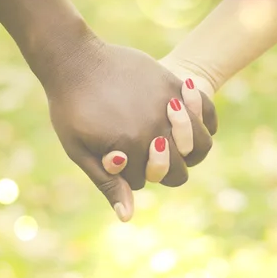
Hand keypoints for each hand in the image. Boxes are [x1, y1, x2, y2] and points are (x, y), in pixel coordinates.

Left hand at [34, 32, 216, 221]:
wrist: (74, 61)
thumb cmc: (70, 108)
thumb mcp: (80, 150)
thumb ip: (108, 183)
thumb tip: (129, 217)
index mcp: (131, 148)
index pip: (143, 182)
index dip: (128, 175)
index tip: (112, 157)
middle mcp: (155, 128)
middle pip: (178, 171)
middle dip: (161, 168)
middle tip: (144, 152)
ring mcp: (168, 105)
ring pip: (200, 144)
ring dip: (187, 148)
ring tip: (168, 137)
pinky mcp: (174, 83)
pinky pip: (205, 110)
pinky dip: (205, 120)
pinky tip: (190, 120)